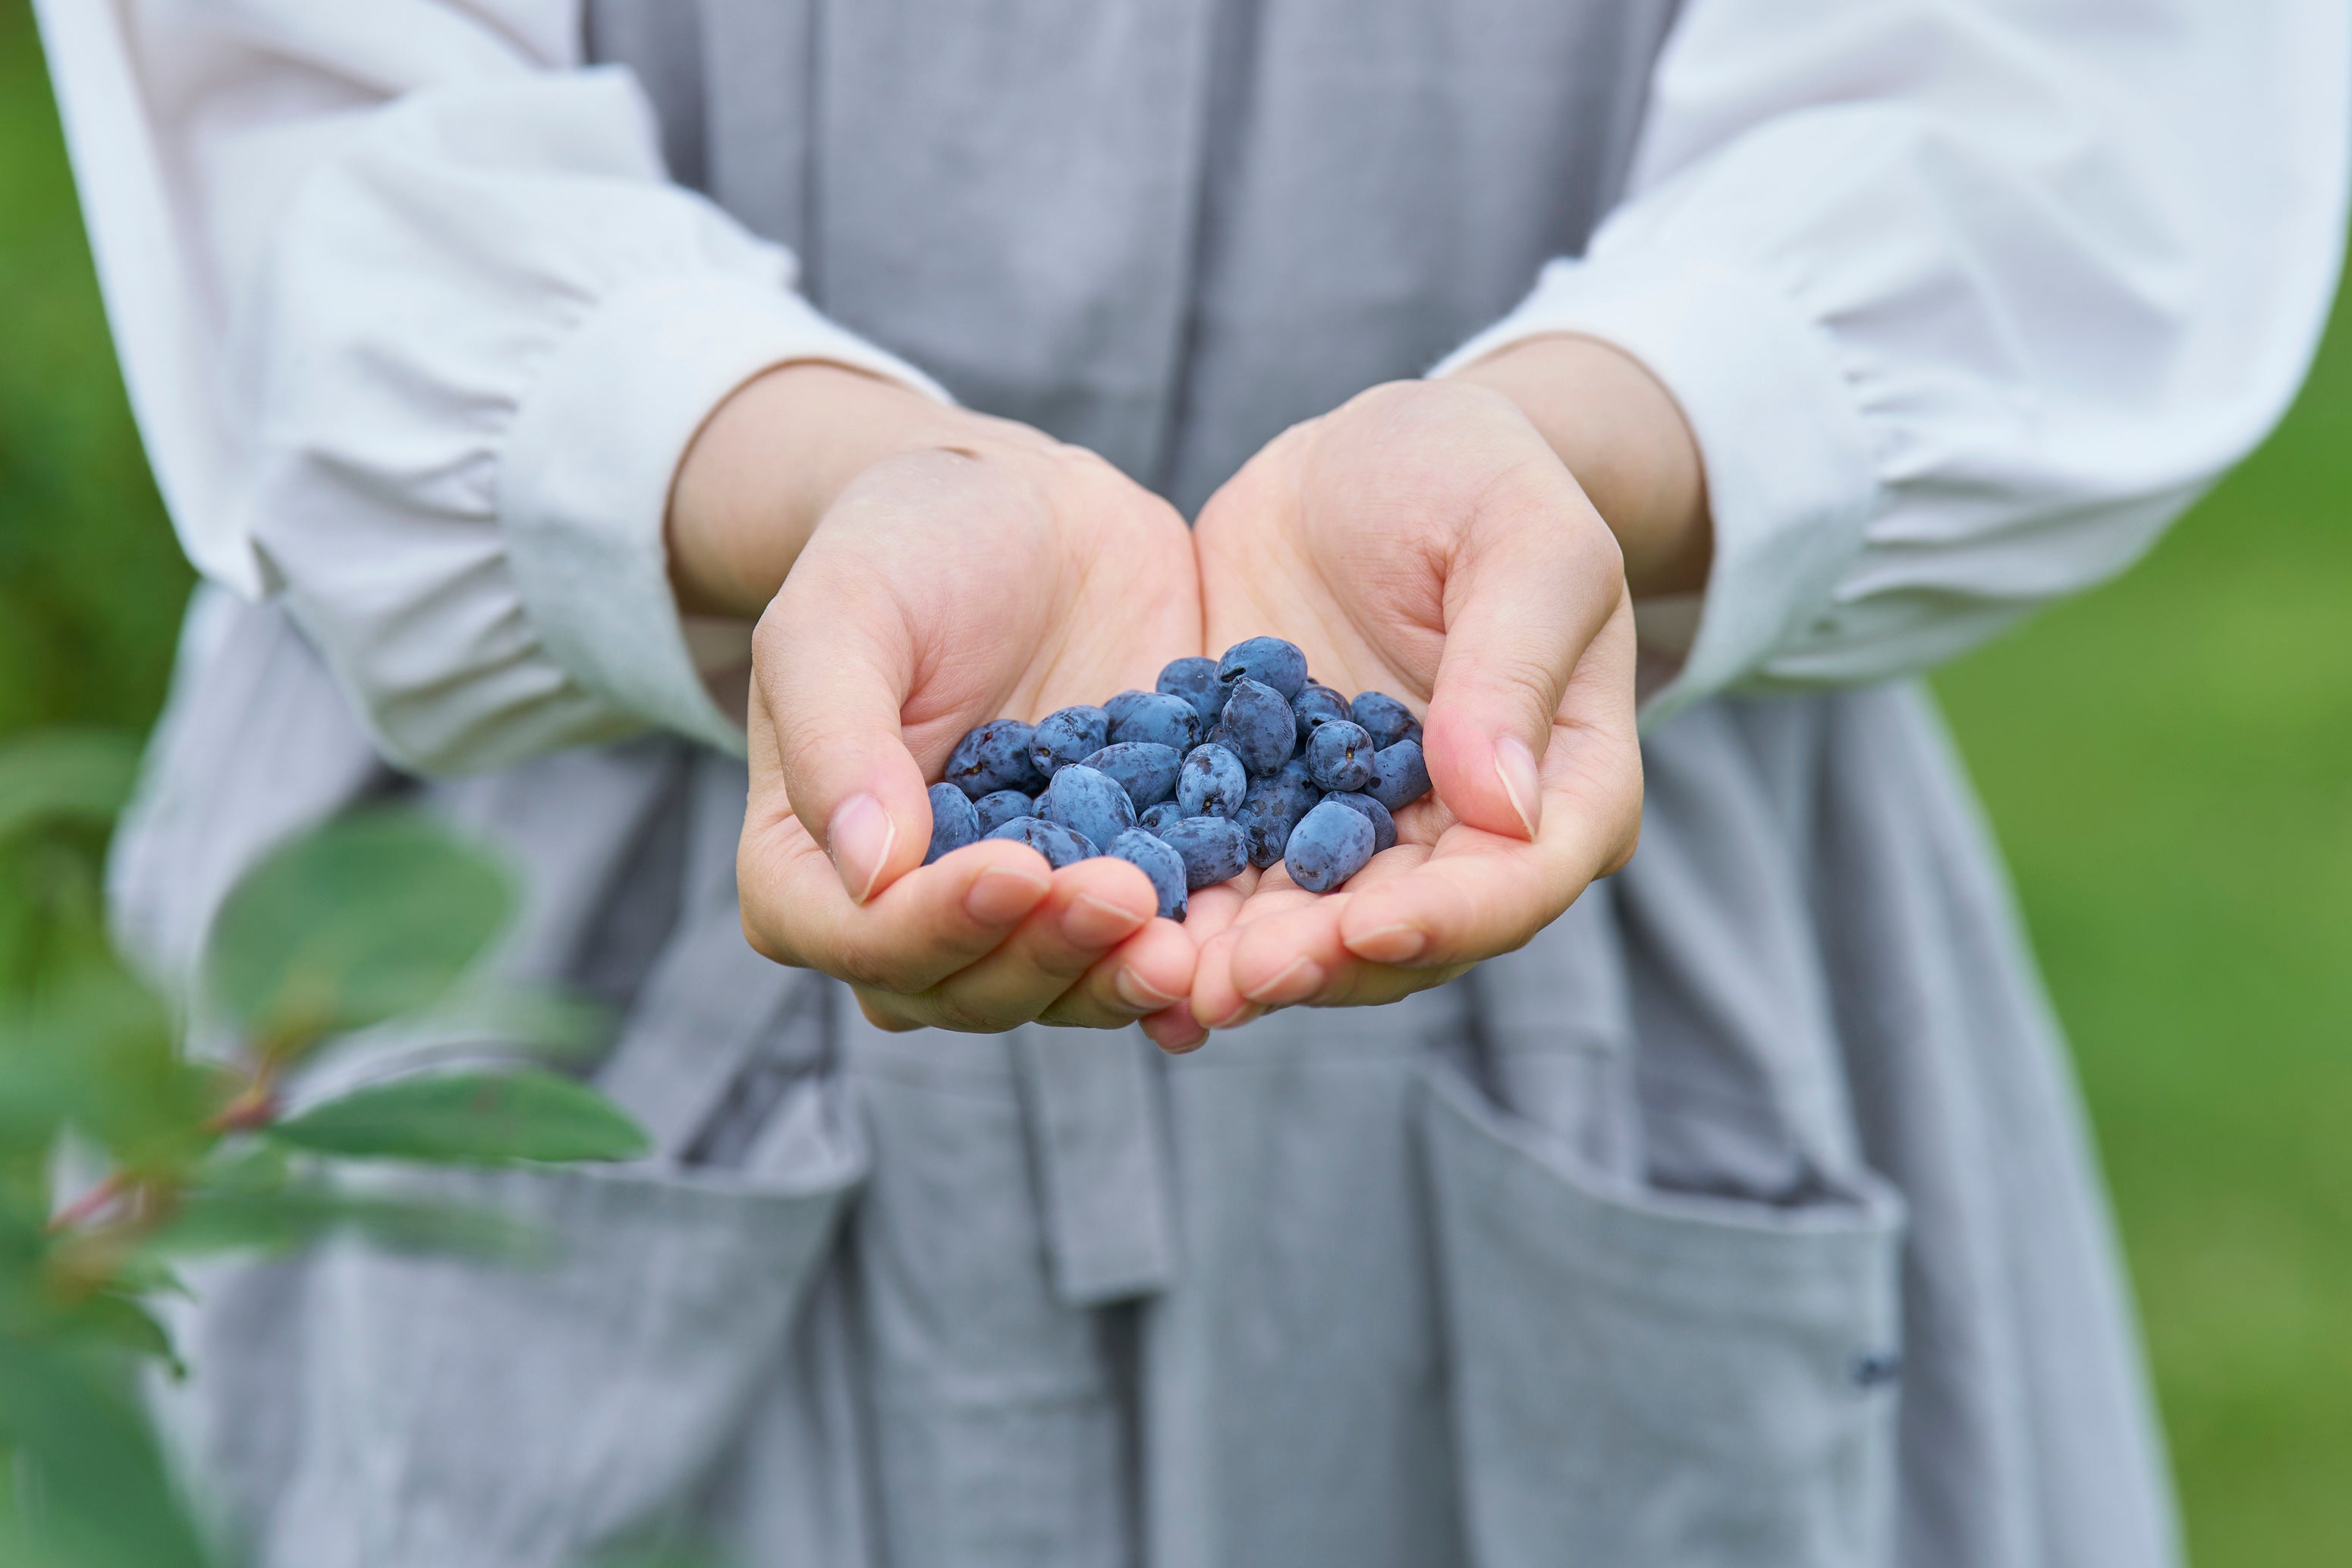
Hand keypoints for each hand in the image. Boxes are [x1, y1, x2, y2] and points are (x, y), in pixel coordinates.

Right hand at [678, 366, 1207, 1041]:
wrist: (1029, 517)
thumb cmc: (902, 549)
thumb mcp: (841, 611)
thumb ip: (838, 734)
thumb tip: (869, 868)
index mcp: (811, 867)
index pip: (859, 938)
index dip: (934, 927)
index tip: (1016, 873)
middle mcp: (914, 913)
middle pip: (967, 987)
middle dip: (1046, 956)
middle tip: (1124, 897)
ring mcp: (1024, 912)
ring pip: (1061, 990)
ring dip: (1118, 977)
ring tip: (1182, 944)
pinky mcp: (1122, 883)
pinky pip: (1148, 950)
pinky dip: (1189, 965)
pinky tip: (1231, 955)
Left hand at [1183, 359, 1681, 1035]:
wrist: (1363, 461)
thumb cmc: (1476, 476)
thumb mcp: (1521, 538)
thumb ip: (1513, 663)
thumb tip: (1506, 808)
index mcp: (1564, 789)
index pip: (1516, 885)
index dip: (1445, 920)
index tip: (1364, 931)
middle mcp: (1464, 839)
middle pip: (1404, 935)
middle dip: (1321, 964)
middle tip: (1235, 980)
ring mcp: (1359, 836)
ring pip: (1310, 929)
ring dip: (1241, 960)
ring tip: (1168, 976)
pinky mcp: (1266, 816)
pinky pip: (1228, 878)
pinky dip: (1180, 910)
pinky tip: (1117, 932)